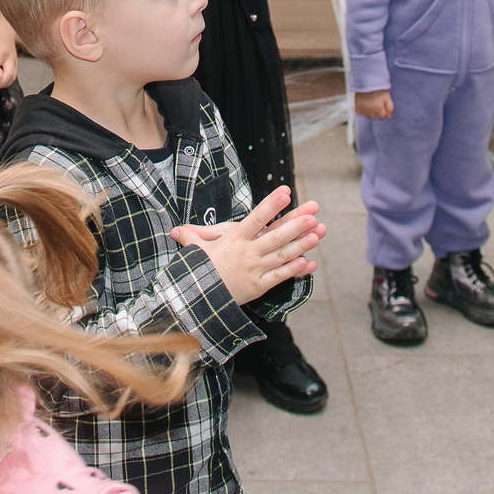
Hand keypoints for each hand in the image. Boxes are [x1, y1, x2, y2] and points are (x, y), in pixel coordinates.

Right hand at [173, 185, 324, 306]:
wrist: (201, 301)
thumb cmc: (201, 271)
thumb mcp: (196, 251)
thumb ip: (193, 236)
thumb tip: (176, 230)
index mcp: (234, 240)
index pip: (255, 219)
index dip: (271, 205)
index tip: (286, 192)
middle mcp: (247, 253)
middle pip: (275, 237)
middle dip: (295, 225)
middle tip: (313, 215)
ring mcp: (255, 270)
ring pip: (282, 256)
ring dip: (301, 245)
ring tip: (317, 235)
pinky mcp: (260, 286)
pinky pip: (280, 277)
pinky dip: (294, 270)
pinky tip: (309, 262)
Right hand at [352, 89, 392, 121]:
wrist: (365, 81)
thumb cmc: (377, 88)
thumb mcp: (387, 96)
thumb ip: (390, 107)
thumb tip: (389, 116)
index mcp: (377, 108)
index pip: (383, 116)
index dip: (385, 112)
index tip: (385, 106)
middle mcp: (369, 111)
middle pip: (376, 117)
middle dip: (379, 113)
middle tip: (379, 103)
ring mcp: (362, 110)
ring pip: (369, 115)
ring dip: (372, 112)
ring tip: (372, 102)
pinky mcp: (356, 108)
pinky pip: (363, 113)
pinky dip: (365, 110)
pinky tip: (367, 104)